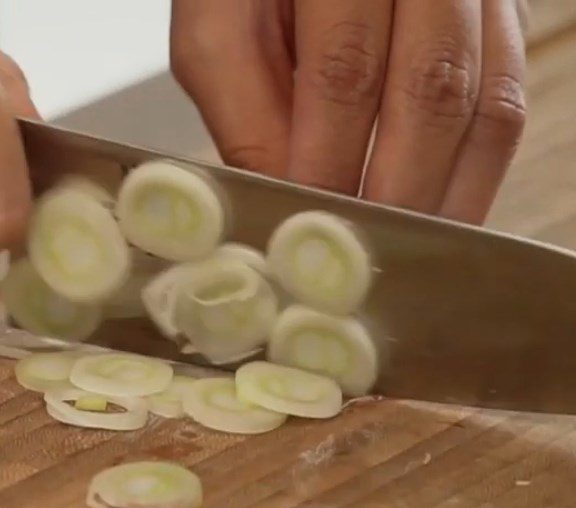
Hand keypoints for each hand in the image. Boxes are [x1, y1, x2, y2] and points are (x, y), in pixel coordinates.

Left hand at [171, 0, 526, 223]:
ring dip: (447, 195)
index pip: (344, 71)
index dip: (330, 166)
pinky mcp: (499, 15)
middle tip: (365, 263)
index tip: (313, 235)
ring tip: (407, 254)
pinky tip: (443, 213)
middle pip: (431, 90)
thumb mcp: (218, 32)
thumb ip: (246, 114)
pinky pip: (509, 98)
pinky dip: (476, 169)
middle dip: (396, 195)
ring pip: (487, 102)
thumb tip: (287, 205)